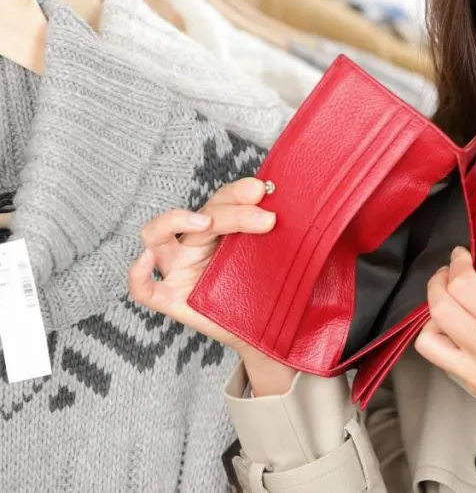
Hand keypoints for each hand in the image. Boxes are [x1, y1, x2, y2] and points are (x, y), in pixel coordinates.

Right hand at [128, 178, 295, 394]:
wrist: (267, 332)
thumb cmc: (268, 289)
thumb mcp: (275, 257)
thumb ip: (277, 233)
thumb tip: (290, 203)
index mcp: (218, 229)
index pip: (221, 200)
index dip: (238, 193)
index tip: (263, 191)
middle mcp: (194, 244)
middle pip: (202, 216)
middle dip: (233, 213)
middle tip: (267, 220)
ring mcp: (179, 270)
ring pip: (156, 235)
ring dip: (177, 221)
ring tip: (207, 224)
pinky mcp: (172, 299)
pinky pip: (143, 289)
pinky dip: (138, 274)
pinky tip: (146, 260)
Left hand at [415, 247, 475, 437]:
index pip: (464, 287)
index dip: (457, 264)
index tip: (463, 256)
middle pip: (441, 309)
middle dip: (439, 282)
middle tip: (451, 272)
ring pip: (428, 338)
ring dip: (433, 312)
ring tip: (452, 301)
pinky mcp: (473, 386)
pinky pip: (440, 357)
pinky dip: (441, 335)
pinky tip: (458, 326)